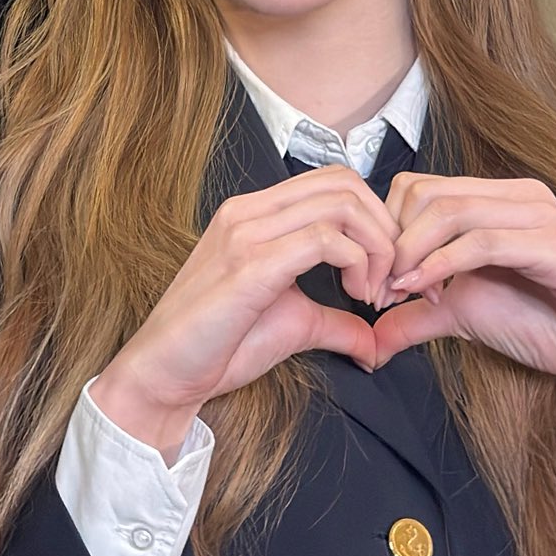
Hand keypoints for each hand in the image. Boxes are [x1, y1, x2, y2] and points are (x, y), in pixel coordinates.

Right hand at [90, 169, 407, 459]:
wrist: (164, 374)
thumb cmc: (219, 347)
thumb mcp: (292, 325)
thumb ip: (335, 322)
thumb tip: (375, 342)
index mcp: (254, 215)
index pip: (333, 182)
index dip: (375, 219)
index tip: (385, 271)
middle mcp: (248, 213)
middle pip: (344, 183)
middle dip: (384, 229)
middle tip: (390, 280)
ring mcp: (246, 234)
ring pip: (340, 205)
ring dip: (377, 248)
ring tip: (373, 293)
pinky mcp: (250, 266)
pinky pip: (323, 240)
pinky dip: (358, 265)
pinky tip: (357, 299)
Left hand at [353, 174, 555, 446]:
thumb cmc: (543, 324)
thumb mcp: (463, 315)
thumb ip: (416, 316)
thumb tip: (368, 338)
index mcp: (497, 199)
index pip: (417, 187)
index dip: (385, 231)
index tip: (377, 282)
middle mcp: (518, 195)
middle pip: (425, 193)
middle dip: (391, 243)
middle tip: (383, 291)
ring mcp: (539, 216)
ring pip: (449, 210)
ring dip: (412, 254)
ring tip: (400, 294)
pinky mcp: (554, 246)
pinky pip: (482, 242)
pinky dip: (441, 265)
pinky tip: (424, 292)